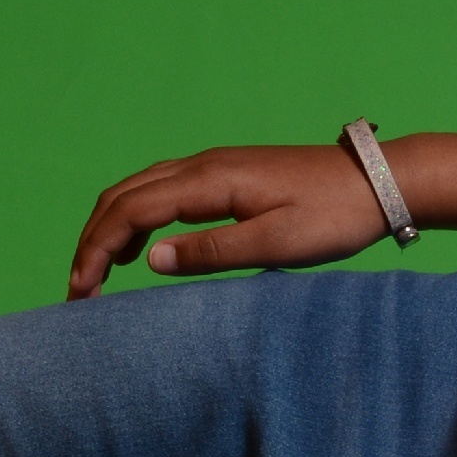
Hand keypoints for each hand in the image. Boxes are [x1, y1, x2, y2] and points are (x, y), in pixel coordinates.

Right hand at [65, 143, 392, 298]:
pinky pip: (162, 190)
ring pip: (139, 189)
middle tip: (77, 289)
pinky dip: (136, 217)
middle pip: (123, 195)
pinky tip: (138, 248)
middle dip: (92, 240)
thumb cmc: (335, 217)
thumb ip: (211, 252)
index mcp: (210, 181)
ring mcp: (213, 166)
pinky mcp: (226, 175)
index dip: (96, 249)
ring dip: (110, 227)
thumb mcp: (276, 245)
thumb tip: (147, 258)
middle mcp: (203, 165)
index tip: (80, 291)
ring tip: (97, 274)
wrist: (379, 184)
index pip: (130, 211)